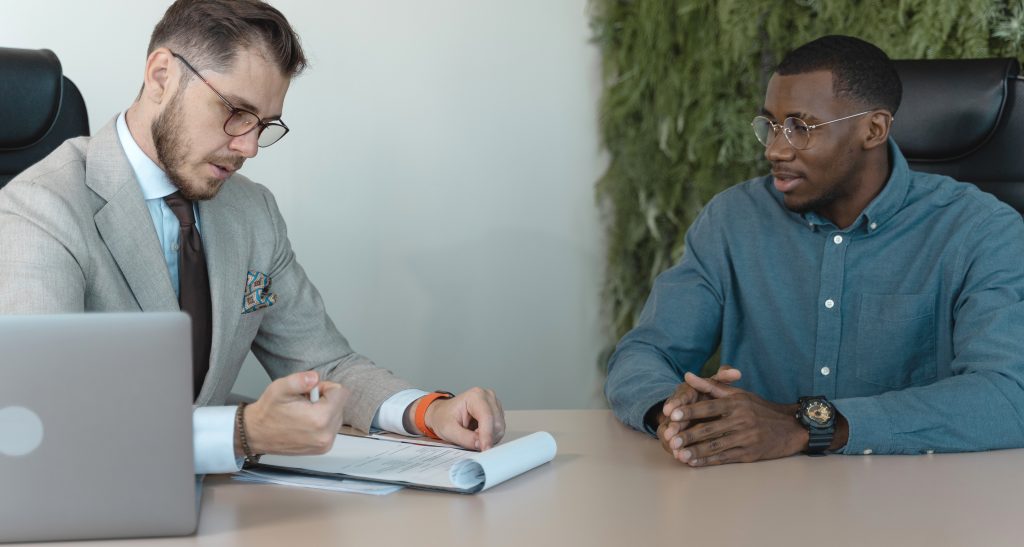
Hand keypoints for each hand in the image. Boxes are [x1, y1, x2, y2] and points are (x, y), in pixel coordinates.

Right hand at [241, 371, 350, 455]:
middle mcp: (326, 434)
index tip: (310, 392)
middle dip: (325, 400)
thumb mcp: (280, 389)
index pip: (341, 392)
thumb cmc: (268, 412)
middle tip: (304, 403)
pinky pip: (332, 427)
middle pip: (340, 404)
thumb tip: (315, 377)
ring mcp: (325, 444)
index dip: (325, 388)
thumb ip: (300, 380)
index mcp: (320, 418)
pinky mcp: (323, 448)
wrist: (257, 434)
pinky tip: (305, 422)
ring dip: (324, 411)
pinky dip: (322, 422)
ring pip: (337, 415)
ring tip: (304, 413)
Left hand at [421, 387, 504, 450]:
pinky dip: (490, 436)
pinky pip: (499, 429)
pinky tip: (478, 433)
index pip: (487, 417)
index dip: (487, 435)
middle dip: (486, 437)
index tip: (485, 449)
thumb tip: (481, 445)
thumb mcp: (448, 430)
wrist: (442, 414)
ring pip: (500, 428)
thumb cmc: (443, 418)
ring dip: (489, 437)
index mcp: (475, 396)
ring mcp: (494, 403)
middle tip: (472, 441)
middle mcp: (488, 397)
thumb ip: (465, 438)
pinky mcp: (497, 412)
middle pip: (496, 423)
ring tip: (472, 435)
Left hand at [666, 372, 805, 466]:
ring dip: (695, 451)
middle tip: (669, 439)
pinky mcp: (749, 454)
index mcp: (737, 403)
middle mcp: (741, 420)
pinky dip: (708, 461)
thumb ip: (711, 386)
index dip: (689, 411)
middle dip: (687, 435)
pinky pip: (724, 458)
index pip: (708, 406)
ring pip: (715, 446)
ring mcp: (746, 438)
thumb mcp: (739, 393)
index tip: (671, 414)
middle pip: (709, 428)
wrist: (789, 428)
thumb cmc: (759, 408)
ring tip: (677, 454)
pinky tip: (693, 462)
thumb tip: (687, 376)